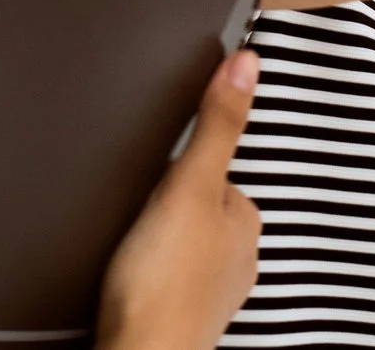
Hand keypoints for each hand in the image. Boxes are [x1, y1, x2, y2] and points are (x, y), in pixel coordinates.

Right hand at [97, 50, 262, 349]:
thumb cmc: (163, 288)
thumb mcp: (189, 186)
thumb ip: (216, 126)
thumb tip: (246, 64)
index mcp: (245, 220)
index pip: (215, 168)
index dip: (179, 164)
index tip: (157, 171)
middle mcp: (235, 257)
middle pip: (194, 205)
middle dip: (165, 205)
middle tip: (137, 214)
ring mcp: (207, 288)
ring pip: (178, 242)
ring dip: (154, 240)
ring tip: (130, 246)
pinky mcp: (175, 310)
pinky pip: (160, 274)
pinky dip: (145, 271)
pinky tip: (128, 275)